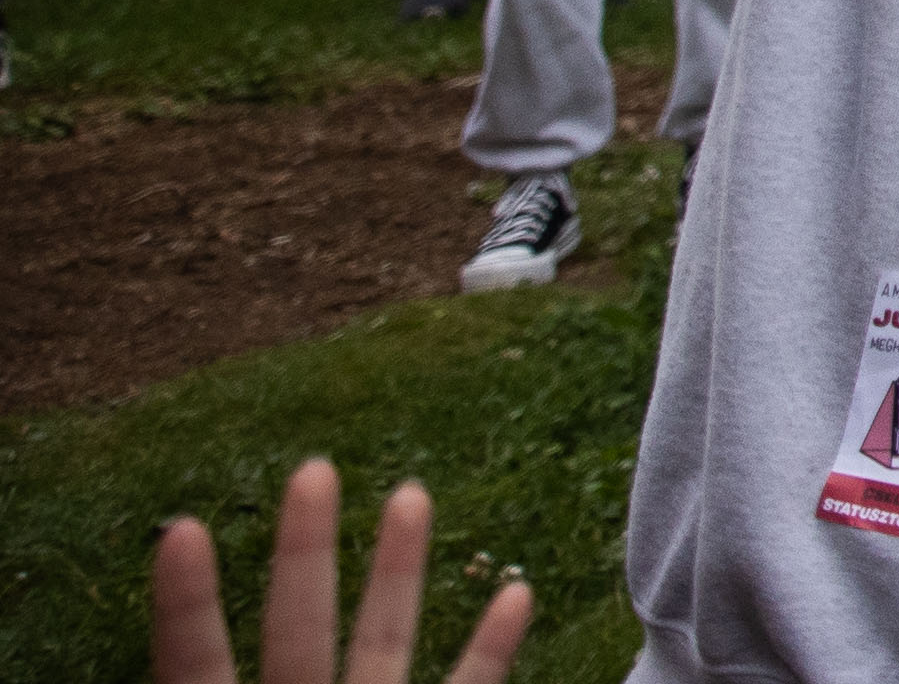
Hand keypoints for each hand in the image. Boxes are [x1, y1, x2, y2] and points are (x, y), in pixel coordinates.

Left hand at [153, 461, 531, 683]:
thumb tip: (149, 641)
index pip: (195, 662)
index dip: (188, 603)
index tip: (182, 529)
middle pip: (298, 626)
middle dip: (305, 549)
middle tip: (312, 469)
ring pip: (384, 640)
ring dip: (400, 569)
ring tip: (410, 492)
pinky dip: (493, 647)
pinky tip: (515, 594)